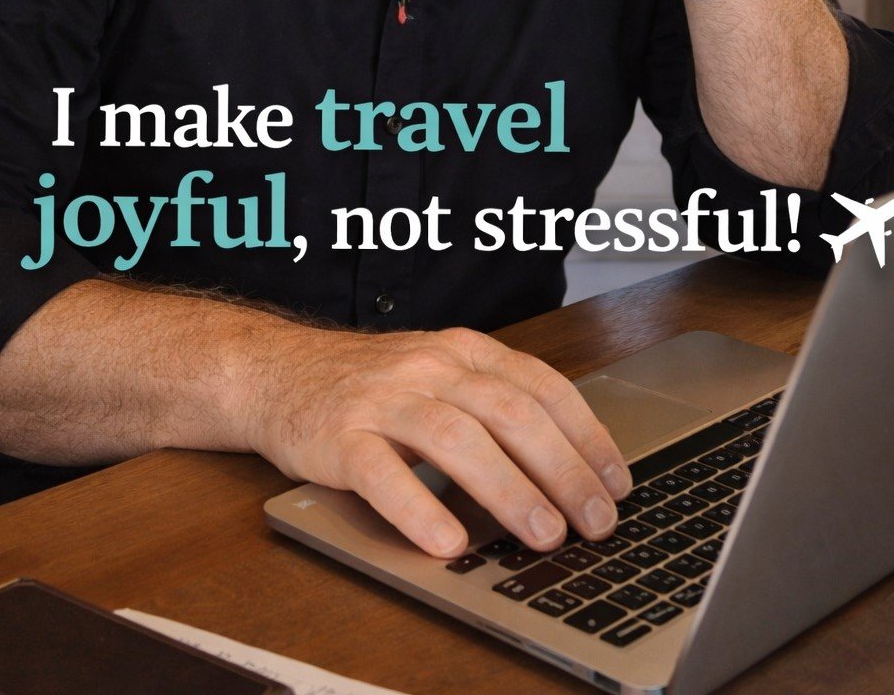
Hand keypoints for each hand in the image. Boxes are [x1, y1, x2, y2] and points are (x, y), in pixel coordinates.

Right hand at [244, 322, 629, 557]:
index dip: (585, 434)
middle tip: (594, 520)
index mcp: (462, 351)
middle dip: (561, 469)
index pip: (539, 385)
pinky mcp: (339, 437)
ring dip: (508, 489)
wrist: (277, 372)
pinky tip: (447, 541)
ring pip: (456, 438)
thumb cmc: (369, 385)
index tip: (616, 482)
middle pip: (508, 412)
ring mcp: (382, 399)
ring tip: (543, 534)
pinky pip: (382, 473)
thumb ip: (491, 406)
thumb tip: (568, 470)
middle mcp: (428, 368)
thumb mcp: (438, 375)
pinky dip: (418, 508)